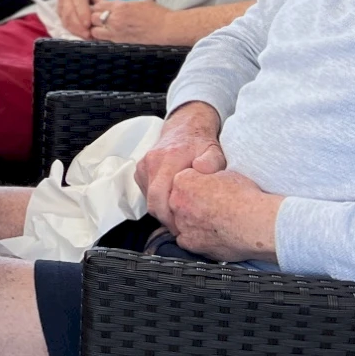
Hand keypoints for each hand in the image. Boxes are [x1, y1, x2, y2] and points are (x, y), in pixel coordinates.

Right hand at [54, 0, 102, 37]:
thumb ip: (100, 0)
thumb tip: (106, 15)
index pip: (79, 3)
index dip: (83, 15)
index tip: (89, 25)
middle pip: (71, 14)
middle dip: (79, 27)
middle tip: (89, 36)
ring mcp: (60, 4)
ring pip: (66, 20)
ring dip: (75, 30)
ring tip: (86, 37)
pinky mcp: (58, 11)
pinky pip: (64, 22)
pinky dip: (72, 30)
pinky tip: (80, 35)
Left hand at [88, 0, 171, 43]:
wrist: (167, 28)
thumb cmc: (158, 14)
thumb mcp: (140, 2)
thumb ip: (125, 3)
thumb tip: (115, 2)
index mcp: (121, 5)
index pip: (98, 5)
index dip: (96, 8)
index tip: (97, 11)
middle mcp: (116, 17)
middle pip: (93, 17)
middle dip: (93, 19)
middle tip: (96, 22)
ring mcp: (117, 30)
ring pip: (94, 30)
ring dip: (95, 30)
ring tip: (100, 31)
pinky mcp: (120, 41)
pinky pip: (103, 40)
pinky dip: (101, 39)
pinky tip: (105, 38)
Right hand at [134, 103, 222, 231]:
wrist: (185, 127)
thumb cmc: (201, 144)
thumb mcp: (214, 151)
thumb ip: (211, 162)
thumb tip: (201, 169)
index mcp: (168, 160)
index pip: (159, 197)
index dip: (168, 217)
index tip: (182, 228)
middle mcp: (151, 162)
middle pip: (151, 203)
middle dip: (165, 218)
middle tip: (181, 228)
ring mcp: (143, 166)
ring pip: (148, 199)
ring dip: (161, 209)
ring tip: (179, 213)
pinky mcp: (140, 170)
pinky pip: (146, 192)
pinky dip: (157, 200)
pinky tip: (171, 200)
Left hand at [166, 164, 281, 262]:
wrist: (255, 222)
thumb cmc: (245, 197)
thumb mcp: (225, 171)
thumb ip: (208, 172)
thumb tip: (205, 172)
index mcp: (183, 181)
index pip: (182, 182)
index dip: (197, 186)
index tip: (208, 191)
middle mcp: (177, 202)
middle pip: (179, 202)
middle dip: (191, 204)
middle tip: (211, 207)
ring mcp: (182, 224)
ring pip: (181, 222)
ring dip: (193, 222)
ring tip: (215, 221)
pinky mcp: (190, 243)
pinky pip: (187, 240)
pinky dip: (197, 238)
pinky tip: (212, 234)